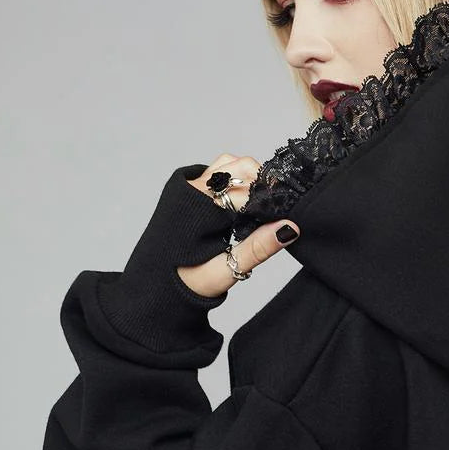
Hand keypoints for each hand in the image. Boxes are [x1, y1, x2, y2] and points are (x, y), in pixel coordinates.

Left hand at [176, 153, 299, 296]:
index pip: (244, 189)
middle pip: (239, 168)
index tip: (286, 213)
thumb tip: (290, 227)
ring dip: (250, 179)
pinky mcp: (191, 188)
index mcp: (198, 207)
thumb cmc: (191, 280)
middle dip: (262, 185)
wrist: (158, 284)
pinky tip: (245, 203)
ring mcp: (190, 185)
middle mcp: (192, 189)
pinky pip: (220, 171)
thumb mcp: (227, 269)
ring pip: (230, 165)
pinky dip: (238, 180)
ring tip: (259, 207)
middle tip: (274, 211)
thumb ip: (258, 247)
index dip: (269, 199)